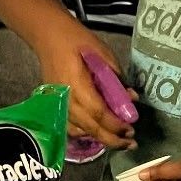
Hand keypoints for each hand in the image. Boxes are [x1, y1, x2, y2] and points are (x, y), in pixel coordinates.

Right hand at [37, 26, 137, 150]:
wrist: (48, 37)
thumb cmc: (77, 41)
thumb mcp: (102, 53)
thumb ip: (116, 78)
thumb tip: (131, 99)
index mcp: (77, 85)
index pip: (98, 113)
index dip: (116, 124)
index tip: (132, 129)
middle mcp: (65, 99)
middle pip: (90, 128)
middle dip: (112, 138)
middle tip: (131, 143)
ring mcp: (57, 105)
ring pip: (80, 131)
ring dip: (100, 138)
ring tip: (119, 140)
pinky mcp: (54, 107)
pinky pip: (70, 127)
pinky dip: (86, 133)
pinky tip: (99, 133)